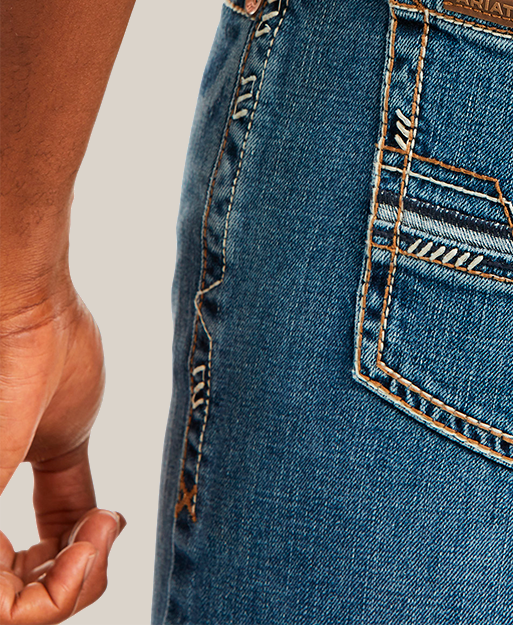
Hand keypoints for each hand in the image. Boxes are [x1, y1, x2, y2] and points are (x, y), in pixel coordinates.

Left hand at [0, 283, 124, 620]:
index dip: (67, 582)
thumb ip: (68, 500)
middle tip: (106, 534)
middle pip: (17, 614)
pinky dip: (58, 592)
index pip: (13, 593)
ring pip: (11, 618)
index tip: (107, 525)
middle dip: (75, 591)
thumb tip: (95, 540)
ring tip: (102, 532)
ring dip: (72, 591)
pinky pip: (0, 609)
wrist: (33, 314)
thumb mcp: (66, 445)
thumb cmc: (46, 358)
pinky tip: (93, 535)